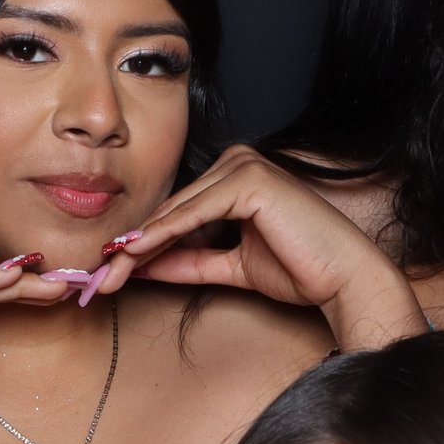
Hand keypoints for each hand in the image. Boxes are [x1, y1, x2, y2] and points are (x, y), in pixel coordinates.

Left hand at [92, 146, 423, 348]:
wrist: (344, 277)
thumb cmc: (300, 269)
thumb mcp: (230, 265)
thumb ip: (187, 261)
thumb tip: (140, 265)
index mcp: (235, 176)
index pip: (177, 213)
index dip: (141, 245)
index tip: (110, 275)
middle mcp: (238, 162)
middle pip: (171, 210)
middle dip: (133, 249)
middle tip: (98, 281)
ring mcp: (244, 165)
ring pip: (177, 213)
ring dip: (140, 246)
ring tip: (109, 274)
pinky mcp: (248, 179)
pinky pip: (194, 213)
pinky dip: (164, 235)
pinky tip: (136, 254)